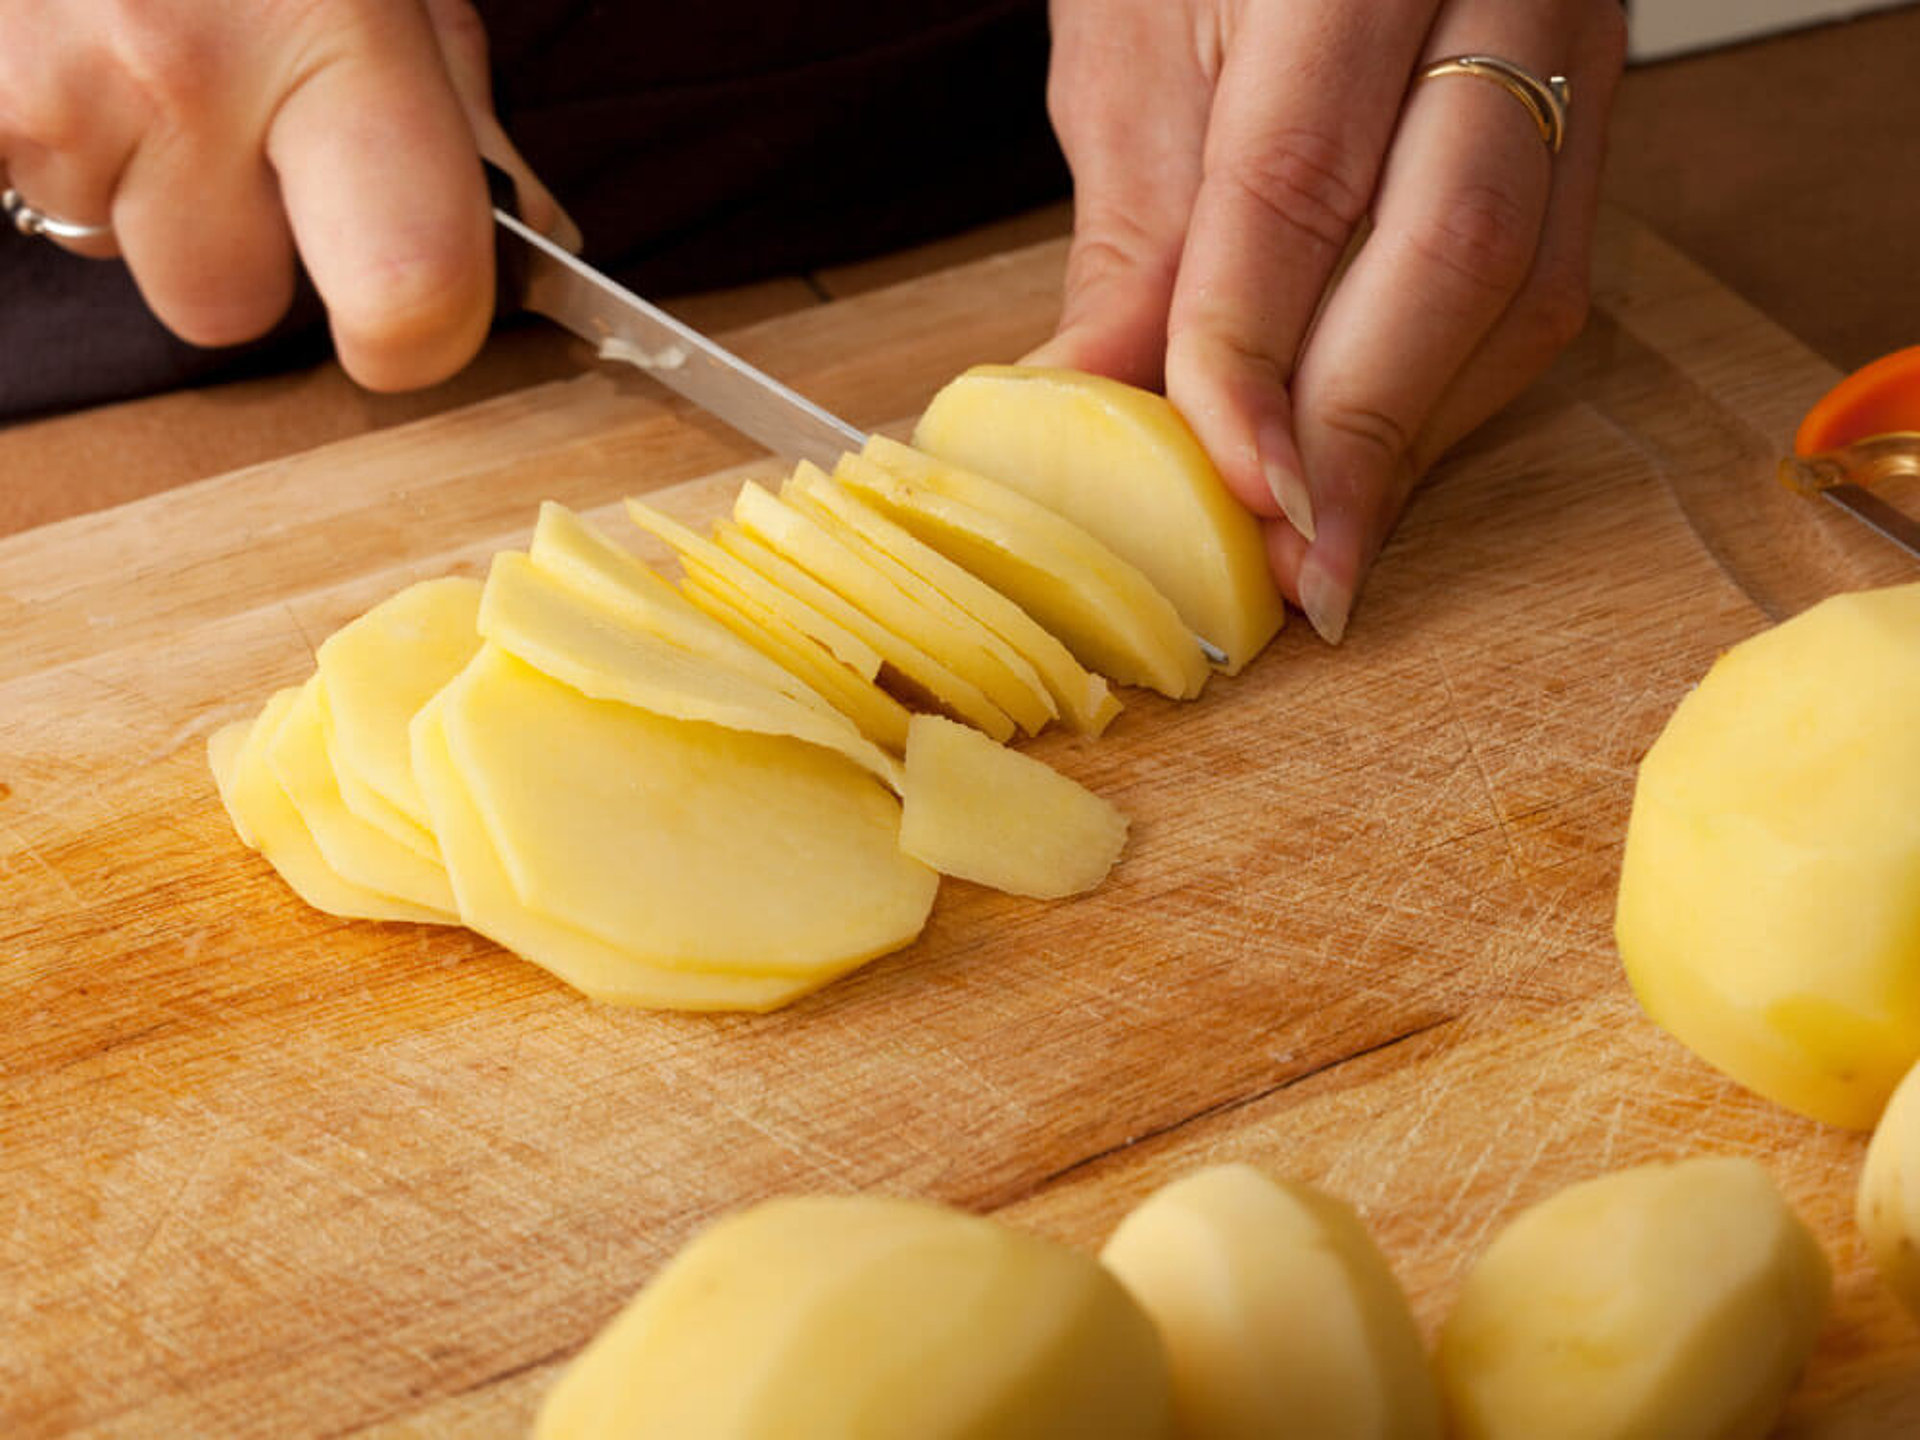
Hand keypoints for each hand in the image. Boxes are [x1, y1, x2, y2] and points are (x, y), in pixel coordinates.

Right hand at [0, 0, 571, 390]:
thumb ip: (455, 99)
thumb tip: (532, 234)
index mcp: (331, 32)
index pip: (410, 291)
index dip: (420, 333)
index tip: (414, 317)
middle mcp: (178, 71)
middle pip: (229, 306)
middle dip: (250, 253)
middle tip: (257, 138)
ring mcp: (46, 85)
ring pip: (117, 252)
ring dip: (147, 188)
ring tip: (159, 53)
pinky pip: (30, 183)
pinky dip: (67, 140)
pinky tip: (86, 41)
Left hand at [1031, 0, 1626, 641]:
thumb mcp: (1131, 49)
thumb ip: (1133, 232)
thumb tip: (1088, 412)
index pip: (1299, 182)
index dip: (1259, 357)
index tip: (1237, 492)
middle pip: (1457, 247)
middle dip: (1367, 433)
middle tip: (1302, 573)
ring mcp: (1566, 54)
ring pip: (1525, 286)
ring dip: (1417, 439)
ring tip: (1330, 551)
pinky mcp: (1582, 118)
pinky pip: (1541, 284)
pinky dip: (1450, 394)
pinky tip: (1378, 466)